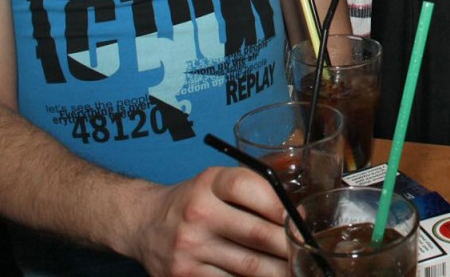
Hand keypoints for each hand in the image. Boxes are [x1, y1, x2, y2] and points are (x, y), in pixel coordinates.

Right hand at [129, 166, 289, 276]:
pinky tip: (267, 276)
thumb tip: (298, 217)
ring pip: (249, 266)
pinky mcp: (185, 276)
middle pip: (257, 234)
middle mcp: (198, 214)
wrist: (144, 224)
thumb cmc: (194, 201)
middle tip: (306, 252)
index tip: (298, 220)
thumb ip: (255, 192)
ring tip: (295, 270)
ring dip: (278, 270)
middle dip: (288, 246)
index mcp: (209, 184)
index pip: (249, 188)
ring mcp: (190, 249)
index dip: (280, 206)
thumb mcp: (217, 183)